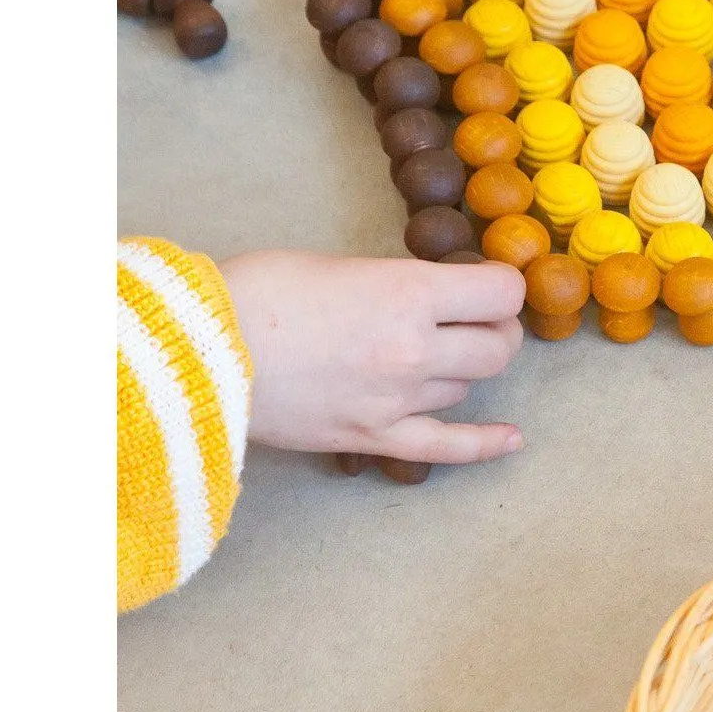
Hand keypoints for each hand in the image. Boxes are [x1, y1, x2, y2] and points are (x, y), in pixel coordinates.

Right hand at [220, 250, 526, 466]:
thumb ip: (395, 283)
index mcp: (409, 292)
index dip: (501, 284)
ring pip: (468, 386)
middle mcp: (415, 348)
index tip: (487, 282)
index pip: (501, 292)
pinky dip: (485, 444)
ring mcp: (397, 399)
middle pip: (497, 346)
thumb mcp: (340, 264)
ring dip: (465, 368)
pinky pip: (447, 447)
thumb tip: (427, 295)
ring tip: (443, 352)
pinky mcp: (372, 437)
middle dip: (494, 328)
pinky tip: (512, 439)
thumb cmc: (258, 292)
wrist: (200, 351)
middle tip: (473, 318)